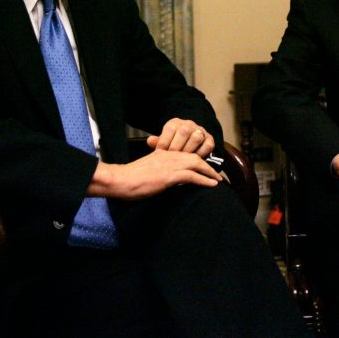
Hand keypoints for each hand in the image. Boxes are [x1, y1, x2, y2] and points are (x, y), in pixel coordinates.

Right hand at [88, 149, 222, 199]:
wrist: (121, 179)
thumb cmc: (130, 178)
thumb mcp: (148, 170)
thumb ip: (159, 170)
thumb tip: (167, 179)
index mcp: (163, 154)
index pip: (185, 154)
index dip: (197, 160)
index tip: (206, 168)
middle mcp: (169, 156)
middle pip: (194, 157)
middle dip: (207, 165)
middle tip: (216, 174)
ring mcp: (170, 164)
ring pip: (196, 163)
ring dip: (209, 172)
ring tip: (217, 180)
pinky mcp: (169, 175)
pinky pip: (192, 175)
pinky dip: (204, 179)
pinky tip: (211, 184)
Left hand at [146, 118, 214, 158]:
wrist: (187, 146)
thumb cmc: (172, 146)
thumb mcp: (164, 142)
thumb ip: (157, 142)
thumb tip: (150, 141)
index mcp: (175, 123)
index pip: (170, 128)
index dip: (165, 142)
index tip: (160, 153)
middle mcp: (189, 124)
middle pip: (184, 131)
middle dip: (177, 147)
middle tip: (172, 159)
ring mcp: (200, 131)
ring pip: (196, 137)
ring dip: (189, 150)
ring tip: (182, 161)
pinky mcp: (209, 139)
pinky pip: (207, 145)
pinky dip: (201, 154)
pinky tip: (193, 161)